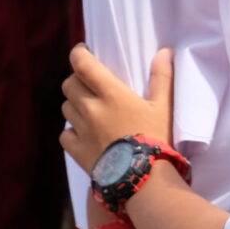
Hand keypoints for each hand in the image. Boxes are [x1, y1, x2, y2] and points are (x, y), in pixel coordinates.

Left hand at [61, 45, 173, 171]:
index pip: (83, 65)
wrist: (142, 178)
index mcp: (110, 94)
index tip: (82, 50)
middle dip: (77, 79)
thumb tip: (165, 51)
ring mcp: (80, 129)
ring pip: (66, 107)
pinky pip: (64, 133)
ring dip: (75, 104)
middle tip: (90, 83)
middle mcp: (90, 108)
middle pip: (69, 84)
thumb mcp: (164, 107)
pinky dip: (71, 130)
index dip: (78, 53)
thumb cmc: (156, 139)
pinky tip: (84, 133)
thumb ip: (162, 78)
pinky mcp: (75, 149)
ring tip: (90, 109)